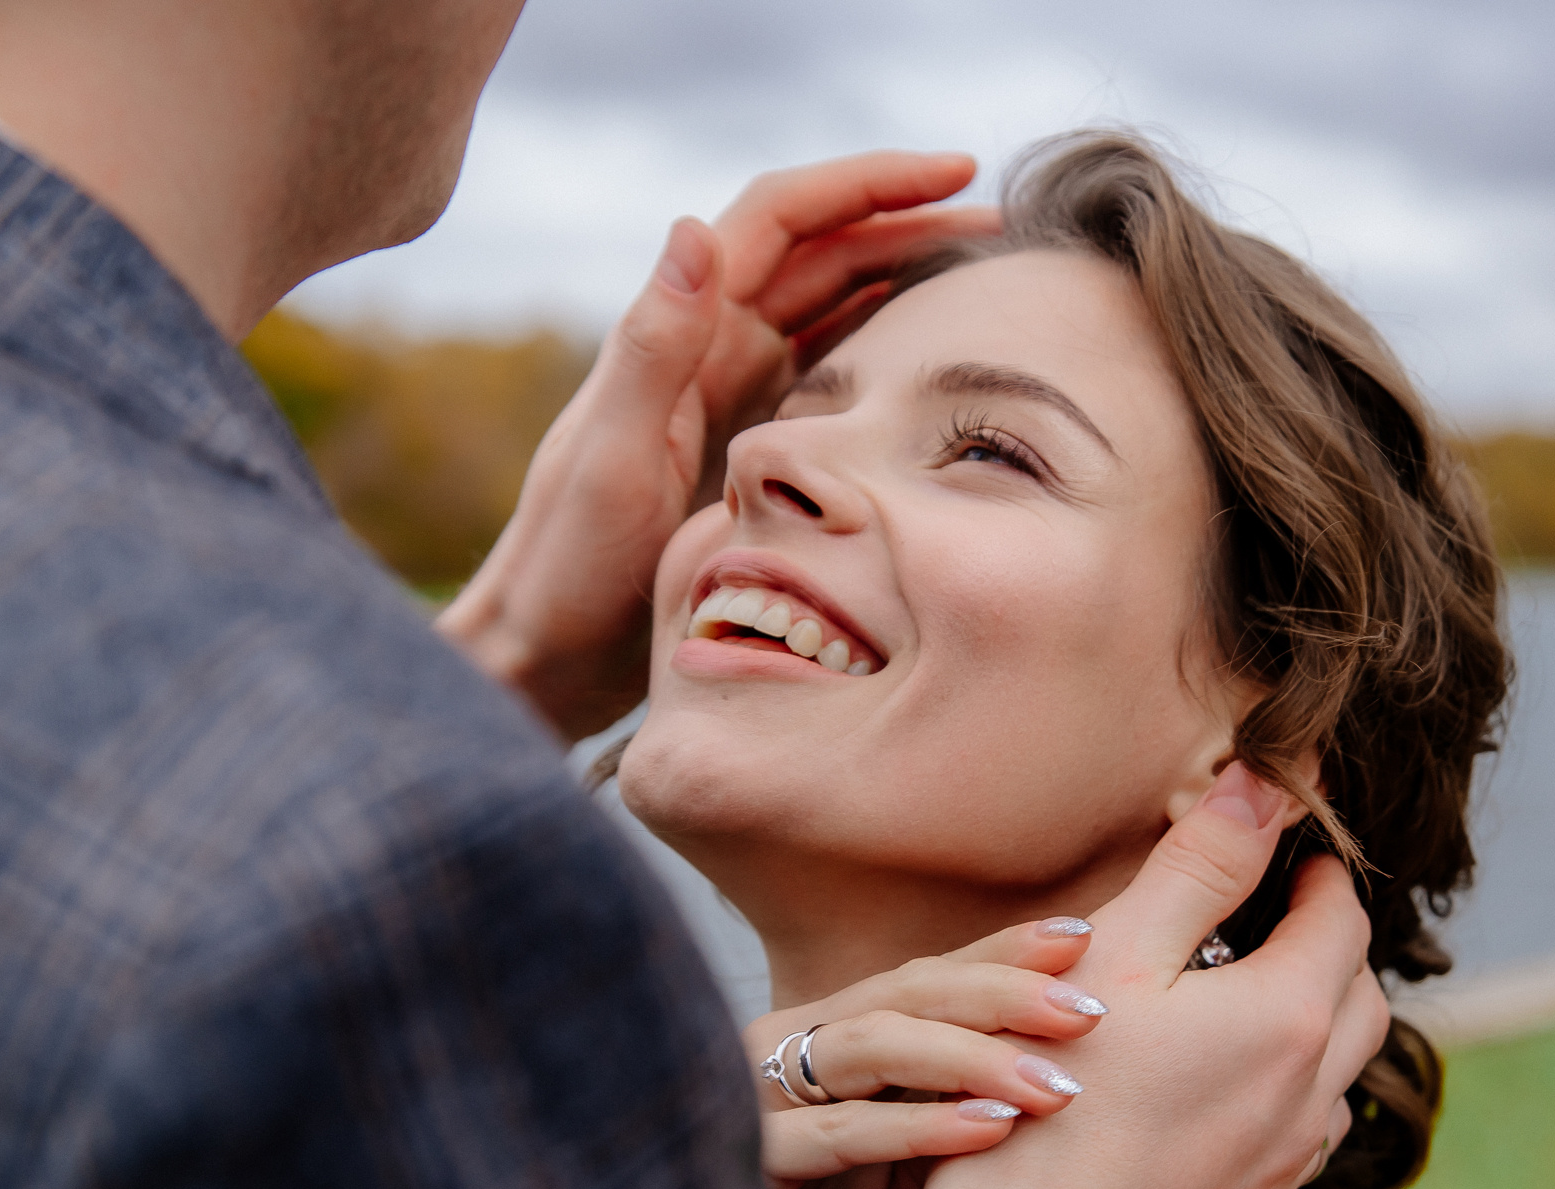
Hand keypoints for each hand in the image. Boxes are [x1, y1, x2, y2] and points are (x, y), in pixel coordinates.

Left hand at [439, 152, 1000, 738]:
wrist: (545, 653)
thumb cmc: (567, 568)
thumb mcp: (608, 460)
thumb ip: (650, 350)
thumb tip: (692, 229)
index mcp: (680, 332)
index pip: (784, 217)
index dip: (871, 183)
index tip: (958, 169)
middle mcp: (707, 347)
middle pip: (824, 250)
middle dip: (912, 220)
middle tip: (1009, 223)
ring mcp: (732, 394)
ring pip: (835, 305)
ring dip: (908, 275)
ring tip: (993, 275)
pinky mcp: (750, 446)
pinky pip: (832, 375)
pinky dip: (888, 348)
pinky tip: (939, 361)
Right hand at [752, 918, 1108, 1188]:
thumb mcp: (908, 1163)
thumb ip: (958, 1102)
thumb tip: (1068, 1068)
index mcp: (829, 1035)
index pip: (926, 976)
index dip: (1001, 951)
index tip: (1081, 935)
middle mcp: (789, 1048)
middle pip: (906, 990)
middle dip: (1005, 992)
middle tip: (1090, 1011)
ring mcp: (759, 1098)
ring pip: (874, 1044)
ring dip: (973, 1058)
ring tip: (1053, 1087)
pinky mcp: (748, 1163)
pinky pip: (840, 1134)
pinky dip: (919, 1127)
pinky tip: (988, 1130)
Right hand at [918, 764, 1390, 1188]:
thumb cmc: (1053, 1094)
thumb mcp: (1118, 953)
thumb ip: (1200, 863)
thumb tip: (1268, 780)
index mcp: (1291, 1015)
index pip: (1342, 917)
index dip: (1315, 873)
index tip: (1284, 852)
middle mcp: (1311, 1092)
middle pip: (1363, 997)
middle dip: (1329, 947)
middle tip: (1271, 918)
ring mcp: (1286, 1162)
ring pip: (1337, 1075)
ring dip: (1312, 1027)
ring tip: (1242, 1002)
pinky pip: (1299, 1136)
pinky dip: (1281, 1094)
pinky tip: (1215, 1091)